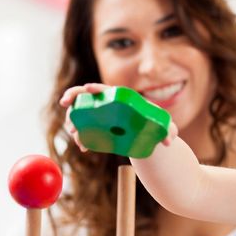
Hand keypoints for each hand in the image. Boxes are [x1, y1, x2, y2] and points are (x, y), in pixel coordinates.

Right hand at [59, 83, 177, 150]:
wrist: (149, 137)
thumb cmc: (157, 126)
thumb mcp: (165, 127)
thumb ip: (169, 131)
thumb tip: (168, 142)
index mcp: (122, 98)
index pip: (106, 88)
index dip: (95, 87)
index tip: (88, 88)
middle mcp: (109, 104)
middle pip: (86, 95)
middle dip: (73, 97)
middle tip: (66, 105)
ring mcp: (101, 116)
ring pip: (81, 113)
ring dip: (73, 121)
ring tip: (75, 134)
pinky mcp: (99, 128)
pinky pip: (84, 130)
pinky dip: (81, 137)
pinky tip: (83, 147)